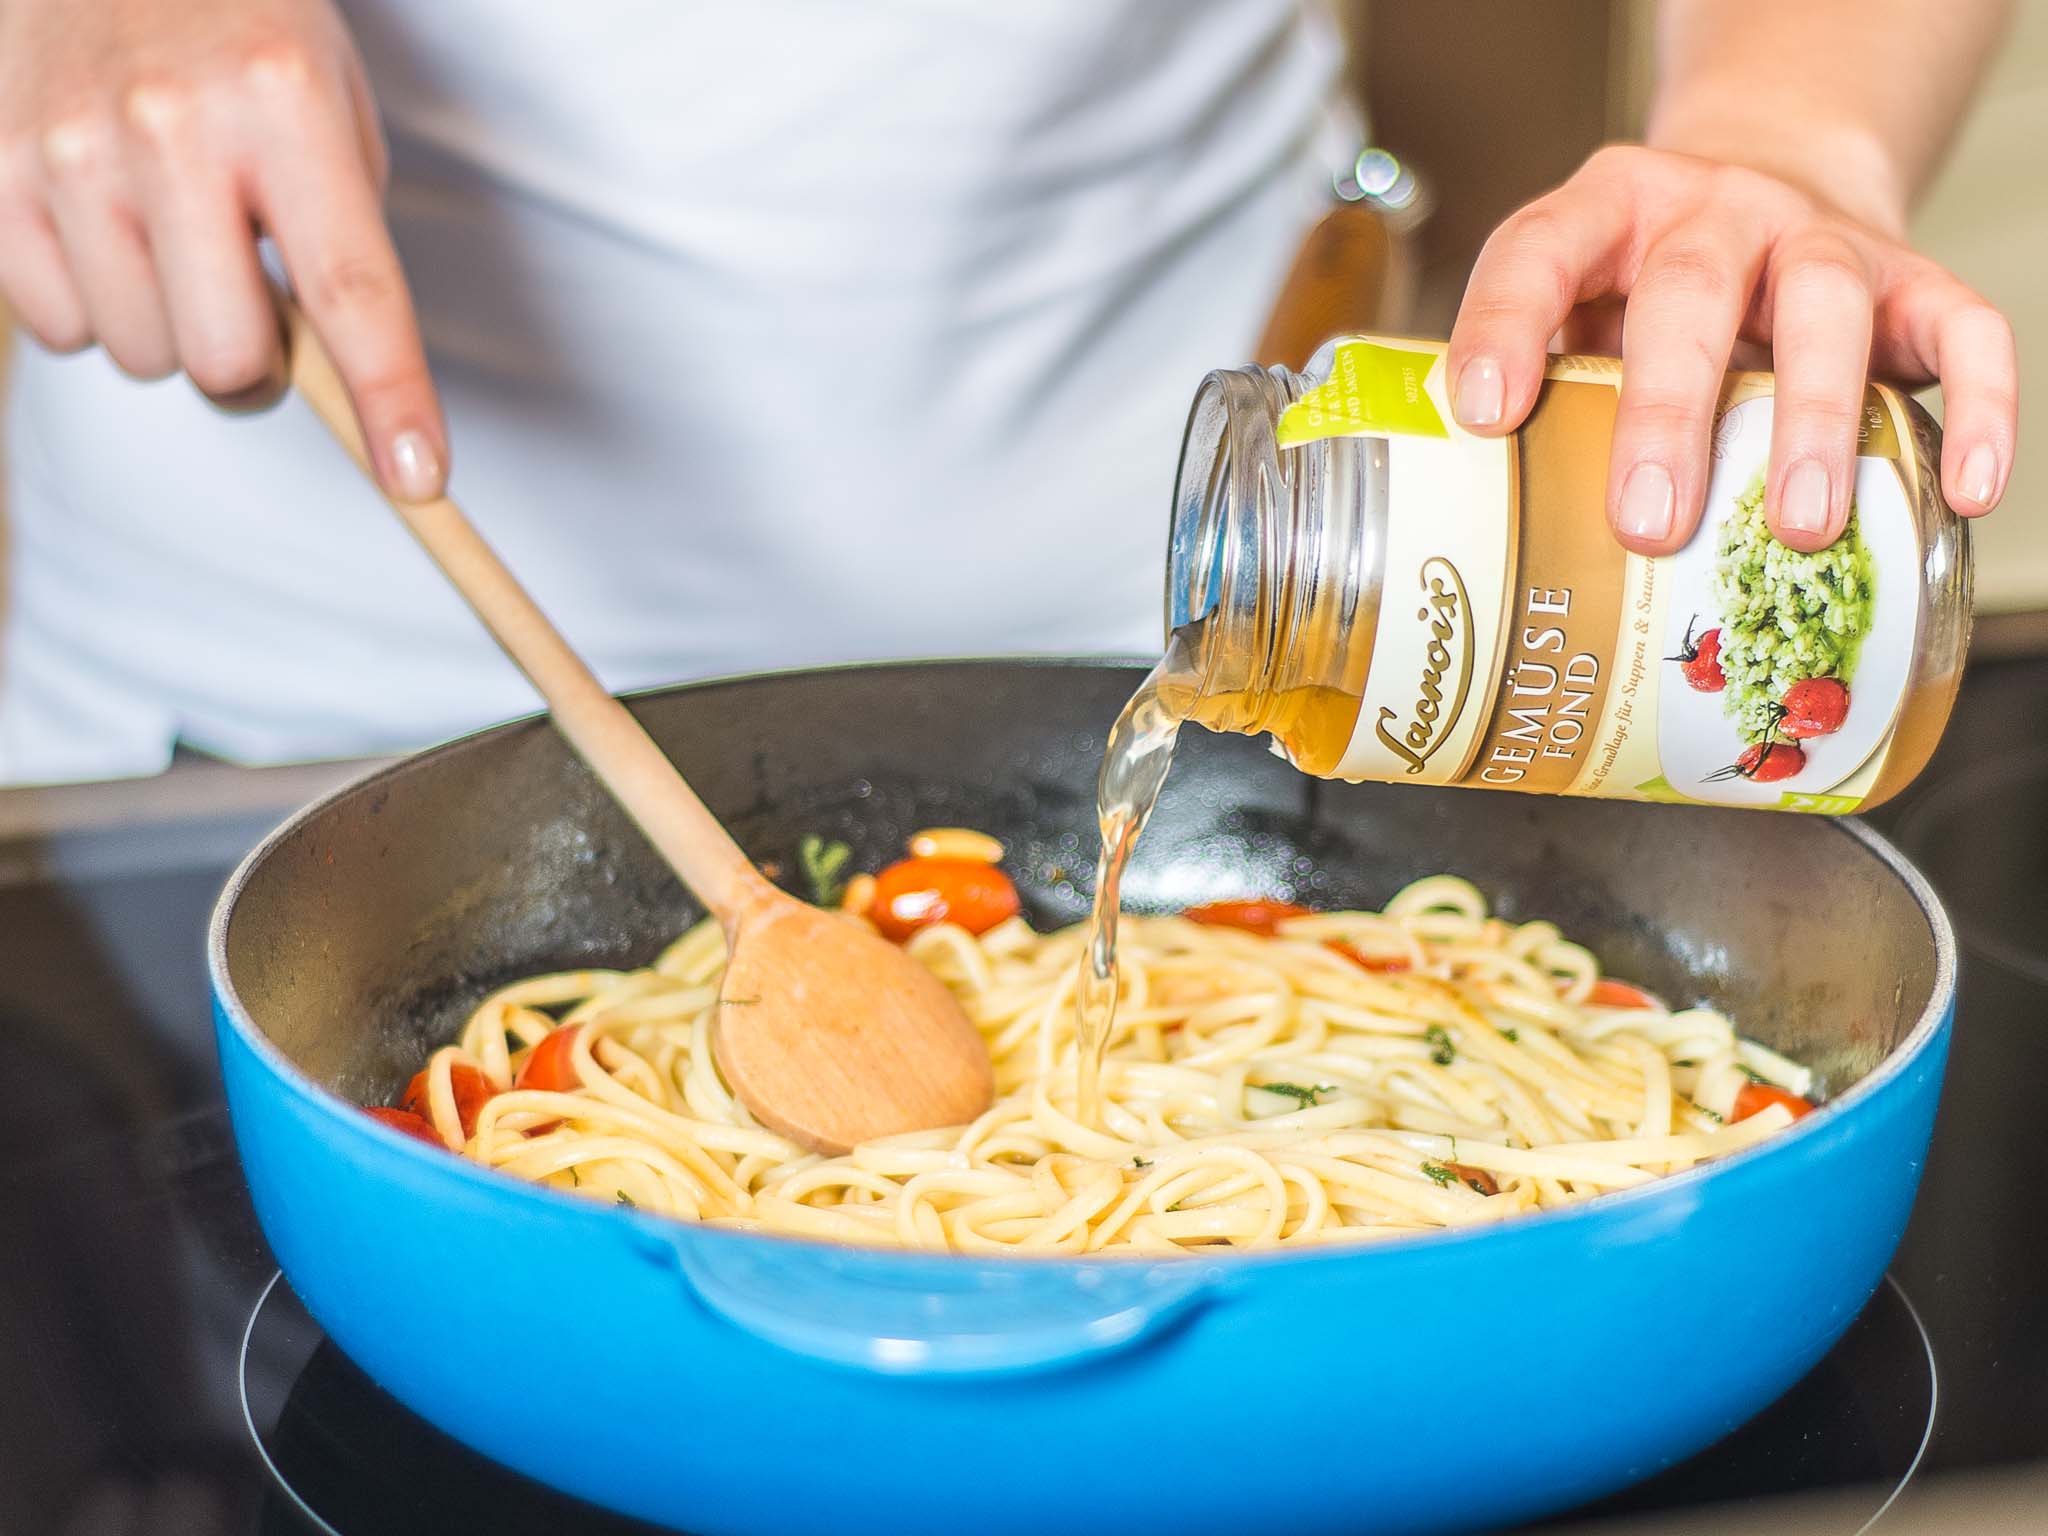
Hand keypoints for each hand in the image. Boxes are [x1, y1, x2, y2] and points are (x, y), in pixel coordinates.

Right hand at [0, 0, 445, 498]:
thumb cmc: (244, 40)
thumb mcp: (332, 110)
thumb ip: (343, 241)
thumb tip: (346, 389)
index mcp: (284, 102)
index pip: (351, 290)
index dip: (391, 398)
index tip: (418, 478)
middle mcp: (171, 124)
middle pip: (227, 358)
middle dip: (256, 369)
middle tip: (256, 310)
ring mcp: (68, 147)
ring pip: (143, 356)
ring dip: (173, 330)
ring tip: (173, 236)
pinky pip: (59, 328)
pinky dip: (96, 308)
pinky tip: (109, 229)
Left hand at [1446, 145, 2015, 554]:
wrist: (1777, 187)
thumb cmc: (1652, 288)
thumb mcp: (1580, 306)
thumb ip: (1544, 384)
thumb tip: (1497, 524)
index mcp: (1609, 211)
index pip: (1540, 250)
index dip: (1504, 326)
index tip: (1485, 415)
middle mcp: (1716, 211)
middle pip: (1689, 290)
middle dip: (1667, 412)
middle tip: (1649, 520)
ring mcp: (1821, 239)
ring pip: (1824, 306)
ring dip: (1812, 418)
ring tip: (1794, 525)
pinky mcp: (1914, 281)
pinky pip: (1965, 331)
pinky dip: (1976, 409)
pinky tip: (1964, 491)